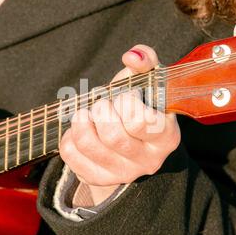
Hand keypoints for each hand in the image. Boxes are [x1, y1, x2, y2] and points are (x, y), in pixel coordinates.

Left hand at [59, 45, 180, 204]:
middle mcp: (148, 161)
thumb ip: (145, 60)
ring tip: (87, 113)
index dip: (125, 102)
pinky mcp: (98, 178)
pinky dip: (69, 136)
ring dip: (81, 120)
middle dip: (101, 110)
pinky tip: (82, 130)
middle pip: (112, 136)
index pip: (140, 121)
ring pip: (88, 145)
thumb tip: (131, 56)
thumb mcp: (148, 80)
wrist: (130, 134)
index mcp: (166, 137)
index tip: (124, 97)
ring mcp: (122, 173)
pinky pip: (70, 154)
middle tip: (103, 104)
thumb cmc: (140, 103)